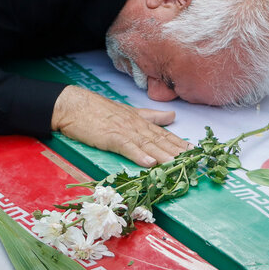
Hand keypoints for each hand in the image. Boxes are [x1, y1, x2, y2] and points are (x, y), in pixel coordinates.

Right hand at [51, 85, 189, 166]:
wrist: (73, 104)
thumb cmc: (97, 110)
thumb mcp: (127, 112)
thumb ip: (151, 116)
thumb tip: (172, 117)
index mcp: (140, 120)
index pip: (164, 134)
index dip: (180, 143)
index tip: (195, 152)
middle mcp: (135, 125)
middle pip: (160, 140)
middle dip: (178, 152)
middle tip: (194, 161)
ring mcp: (123, 130)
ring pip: (148, 144)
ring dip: (164, 155)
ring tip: (178, 164)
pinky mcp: (109, 137)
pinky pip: (126, 147)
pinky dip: (138, 154)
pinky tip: (149, 163)